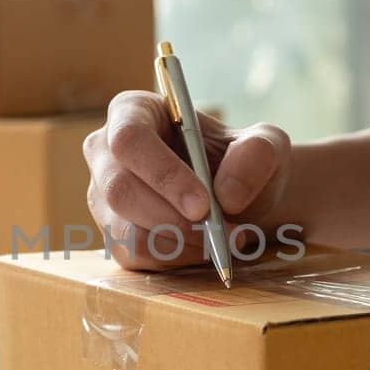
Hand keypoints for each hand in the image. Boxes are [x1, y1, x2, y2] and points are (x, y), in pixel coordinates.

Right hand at [83, 90, 292, 269]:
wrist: (238, 197)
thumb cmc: (242, 160)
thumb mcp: (266, 146)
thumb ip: (256, 155)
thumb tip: (227, 194)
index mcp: (133, 111)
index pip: (130, 139)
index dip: (162, 173)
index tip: (203, 204)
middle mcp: (106, 152)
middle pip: (119, 189)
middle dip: (172, 218)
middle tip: (220, 232)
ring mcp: (103, 196)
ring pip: (125, 229)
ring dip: (180, 242)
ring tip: (223, 238)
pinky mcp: (112, 233)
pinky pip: (134, 255)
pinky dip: (175, 258)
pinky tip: (203, 247)